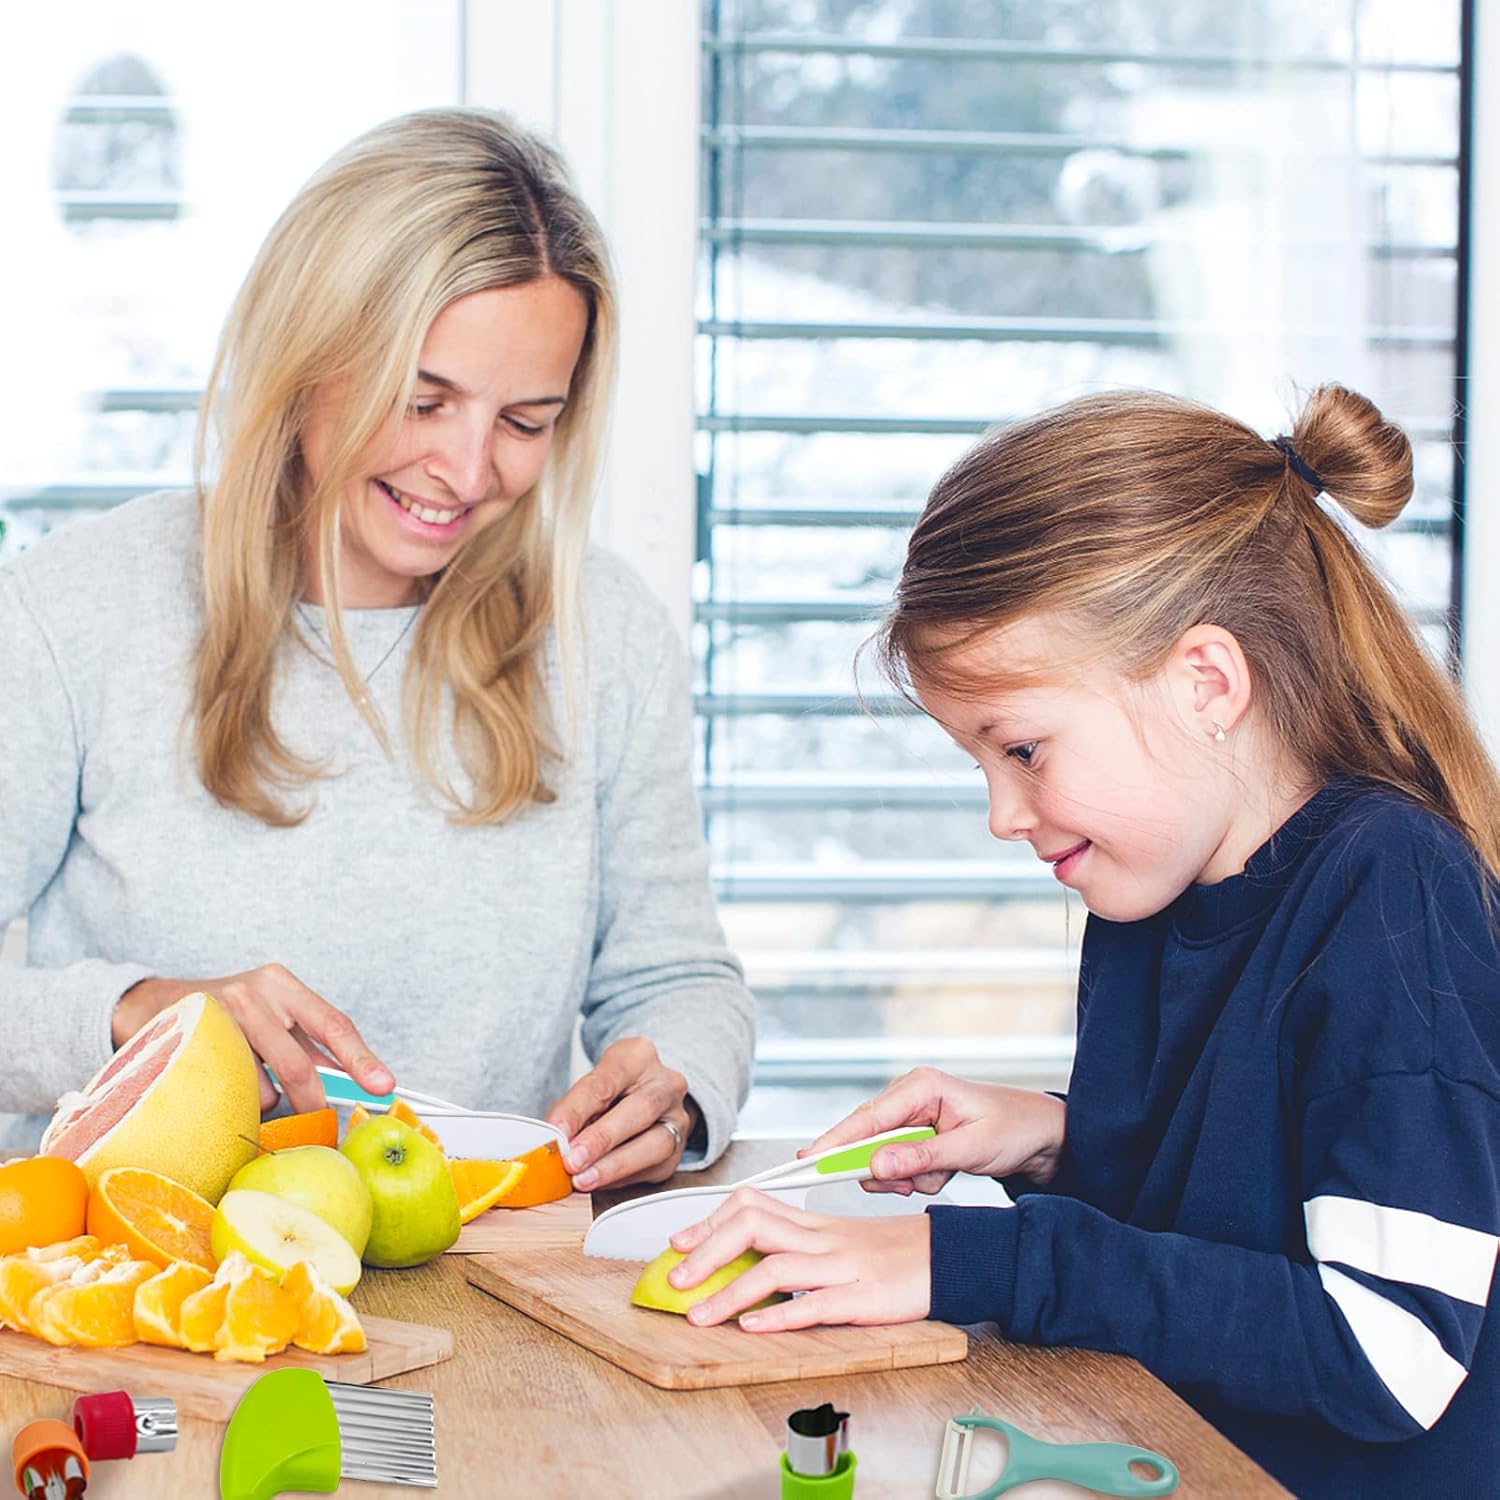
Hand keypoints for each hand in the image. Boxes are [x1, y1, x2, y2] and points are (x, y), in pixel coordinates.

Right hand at [113, 967, 393, 1113]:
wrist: (152, 1004)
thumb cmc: (227, 1018)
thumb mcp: (271, 1018)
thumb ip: (306, 1045)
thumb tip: (352, 1084)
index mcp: (284, 985)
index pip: (334, 1024)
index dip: (361, 1060)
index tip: (384, 1087)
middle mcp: (256, 993)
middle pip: (299, 1063)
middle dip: (313, 1102)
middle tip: (320, 1124)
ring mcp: (219, 1014)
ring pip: (261, 1084)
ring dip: (264, 1102)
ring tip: (250, 1088)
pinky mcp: (191, 1038)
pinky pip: (227, 1089)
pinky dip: (235, 1101)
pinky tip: (222, 1086)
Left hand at [546, 1037, 695, 1190]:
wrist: (642, 1095)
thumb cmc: (610, 1089)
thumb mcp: (590, 1085)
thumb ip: (574, 1111)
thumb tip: (554, 1143)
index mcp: (638, 1056)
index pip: (606, 1082)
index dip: (578, 1110)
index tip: (557, 1133)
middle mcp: (666, 1083)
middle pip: (641, 1108)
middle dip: (602, 1138)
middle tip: (572, 1161)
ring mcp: (678, 1116)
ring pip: (657, 1143)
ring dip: (615, 1165)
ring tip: (584, 1180)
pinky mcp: (678, 1148)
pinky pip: (654, 1168)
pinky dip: (622, 1178)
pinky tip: (599, 1182)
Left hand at [667, 1187, 930, 1330]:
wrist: (946, 1256)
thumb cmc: (891, 1252)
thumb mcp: (838, 1237)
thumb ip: (795, 1240)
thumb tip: (744, 1251)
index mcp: (813, 1223)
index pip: (751, 1205)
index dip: (709, 1222)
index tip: (679, 1243)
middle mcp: (821, 1239)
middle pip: (752, 1226)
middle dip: (706, 1251)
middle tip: (675, 1278)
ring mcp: (842, 1267)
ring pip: (776, 1268)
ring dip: (729, 1292)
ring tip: (697, 1315)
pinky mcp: (863, 1298)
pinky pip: (816, 1306)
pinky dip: (780, 1317)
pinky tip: (752, 1328)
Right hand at [802, 1067, 1066, 1193]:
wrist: (1043, 1136)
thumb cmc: (1014, 1129)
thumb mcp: (971, 1148)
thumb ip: (922, 1157)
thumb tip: (876, 1165)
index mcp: (920, 1086)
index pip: (866, 1117)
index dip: (835, 1141)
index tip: (808, 1162)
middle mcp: (909, 1096)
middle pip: (867, 1139)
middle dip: (888, 1169)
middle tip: (914, 1183)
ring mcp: (911, 1115)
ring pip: (882, 1157)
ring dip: (908, 1177)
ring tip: (943, 1174)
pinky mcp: (916, 1134)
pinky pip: (899, 1164)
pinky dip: (919, 1178)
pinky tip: (945, 1171)